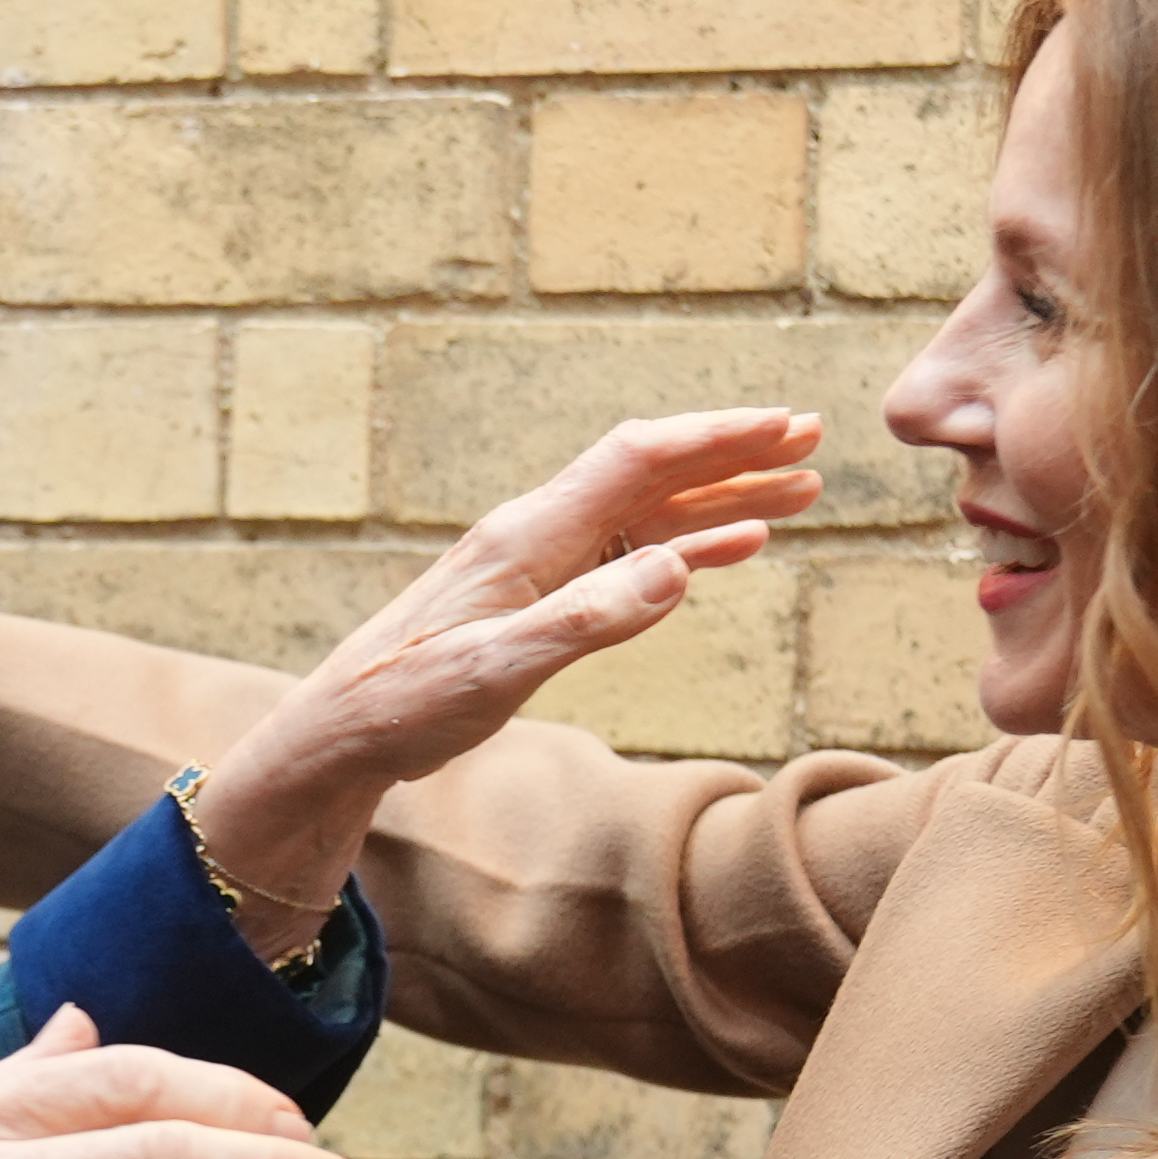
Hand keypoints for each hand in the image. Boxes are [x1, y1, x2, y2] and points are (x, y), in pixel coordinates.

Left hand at [179, 408, 824, 921]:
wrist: (343, 732)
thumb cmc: (406, 703)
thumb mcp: (496, 671)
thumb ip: (585, 622)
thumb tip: (675, 572)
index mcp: (529, 537)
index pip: (637, 461)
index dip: (714, 439)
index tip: (785, 426)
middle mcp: (539, 535)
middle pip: (653, 474)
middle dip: (734, 453)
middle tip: (814, 437)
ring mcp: (540, 565)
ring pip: (649, 514)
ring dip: (724, 499)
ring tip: (799, 490)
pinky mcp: (540, 599)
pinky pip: (629, 557)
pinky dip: (688, 547)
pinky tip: (732, 551)